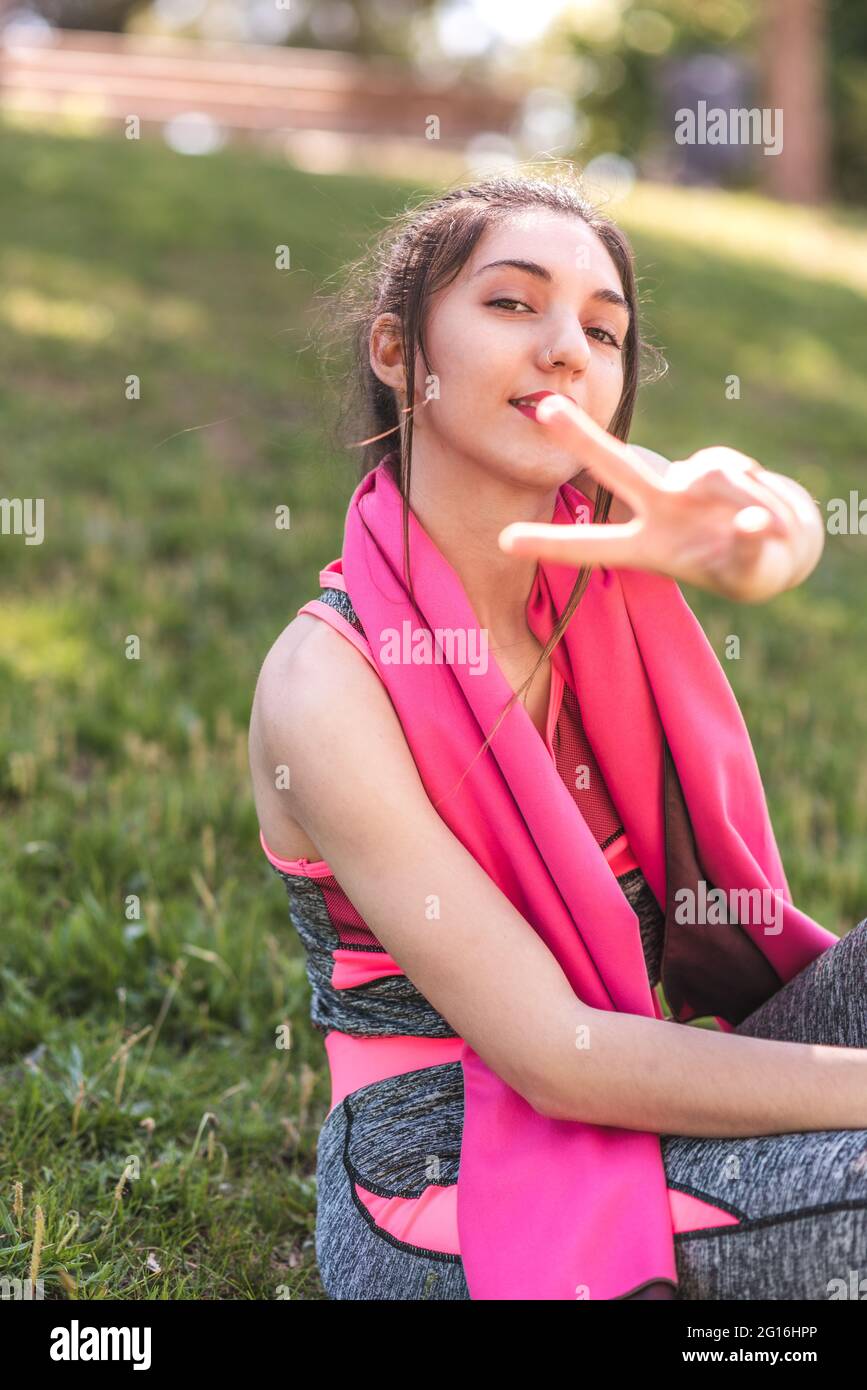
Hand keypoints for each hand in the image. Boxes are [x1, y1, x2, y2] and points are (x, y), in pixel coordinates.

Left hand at [498, 395, 816, 602]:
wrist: (784, 543)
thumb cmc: (749, 564)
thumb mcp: (743, 572)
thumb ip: (746, 549)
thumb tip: (751, 519)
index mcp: (649, 546)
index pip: (593, 546)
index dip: (550, 544)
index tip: (503, 541)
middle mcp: (662, 507)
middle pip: (617, 467)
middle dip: (581, 438)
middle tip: (542, 408)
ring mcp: (693, 487)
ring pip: (717, 473)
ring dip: (747, 501)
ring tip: (760, 527)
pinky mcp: (726, 469)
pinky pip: (745, 478)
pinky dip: (758, 506)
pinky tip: (765, 520)